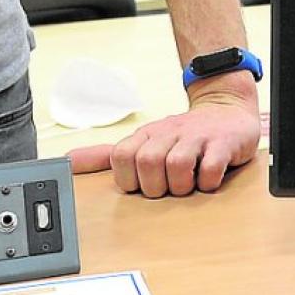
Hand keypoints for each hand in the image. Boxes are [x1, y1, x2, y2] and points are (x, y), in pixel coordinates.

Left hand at [69, 86, 260, 197]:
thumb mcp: (143, 140)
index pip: (121, 156)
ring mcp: (198, 137)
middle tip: (168, 187)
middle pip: (148, 161)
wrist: (227, 108)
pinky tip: (208, 181)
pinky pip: (211, 168)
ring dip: (181, 185)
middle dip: (155, 186)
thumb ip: (105, 155)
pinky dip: (208, 182)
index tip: (141, 184)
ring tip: (188, 185)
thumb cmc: (183, 134)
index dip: (128, 179)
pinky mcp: (223, 143)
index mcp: (147, 135)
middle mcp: (169, 133)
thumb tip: (67, 161)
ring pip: (177, 164)